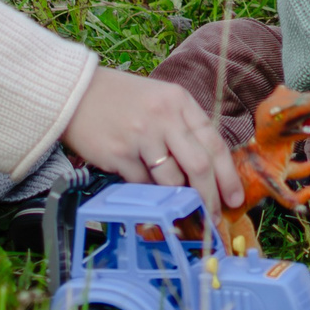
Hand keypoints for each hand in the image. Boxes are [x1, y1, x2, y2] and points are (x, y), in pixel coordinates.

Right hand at [61, 66, 245, 220]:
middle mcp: (164, 117)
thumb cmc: (122, 99)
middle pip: (199, 165)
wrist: (76, 93)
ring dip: (179, 200)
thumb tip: (207, 171)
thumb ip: (183, 128)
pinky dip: (149, 194)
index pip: (214, 142)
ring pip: (171, 180)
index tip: (234, 198)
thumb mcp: (160, 100)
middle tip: (213, 217)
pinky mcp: (118, 154)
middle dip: (209, 196)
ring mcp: (141, 136)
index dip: (228, 175)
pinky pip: (142, 184)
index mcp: (179, 101)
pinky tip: (150, 196)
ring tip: (182, 211)